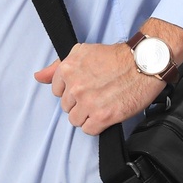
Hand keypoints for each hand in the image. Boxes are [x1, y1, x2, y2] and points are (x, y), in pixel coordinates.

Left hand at [33, 41, 164, 134]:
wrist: (144, 64)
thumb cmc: (117, 57)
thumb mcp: (83, 52)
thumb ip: (58, 66)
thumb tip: (39, 77)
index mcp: (67, 69)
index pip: (58, 92)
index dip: (73, 91)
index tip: (86, 87)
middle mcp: (75, 87)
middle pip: (67, 107)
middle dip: (81, 103)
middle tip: (98, 93)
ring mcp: (88, 103)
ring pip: (76, 120)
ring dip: (88, 115)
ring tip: (103, 103)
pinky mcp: (102, 117)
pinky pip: (88, 130)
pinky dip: (98, 125)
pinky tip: (107, 112)